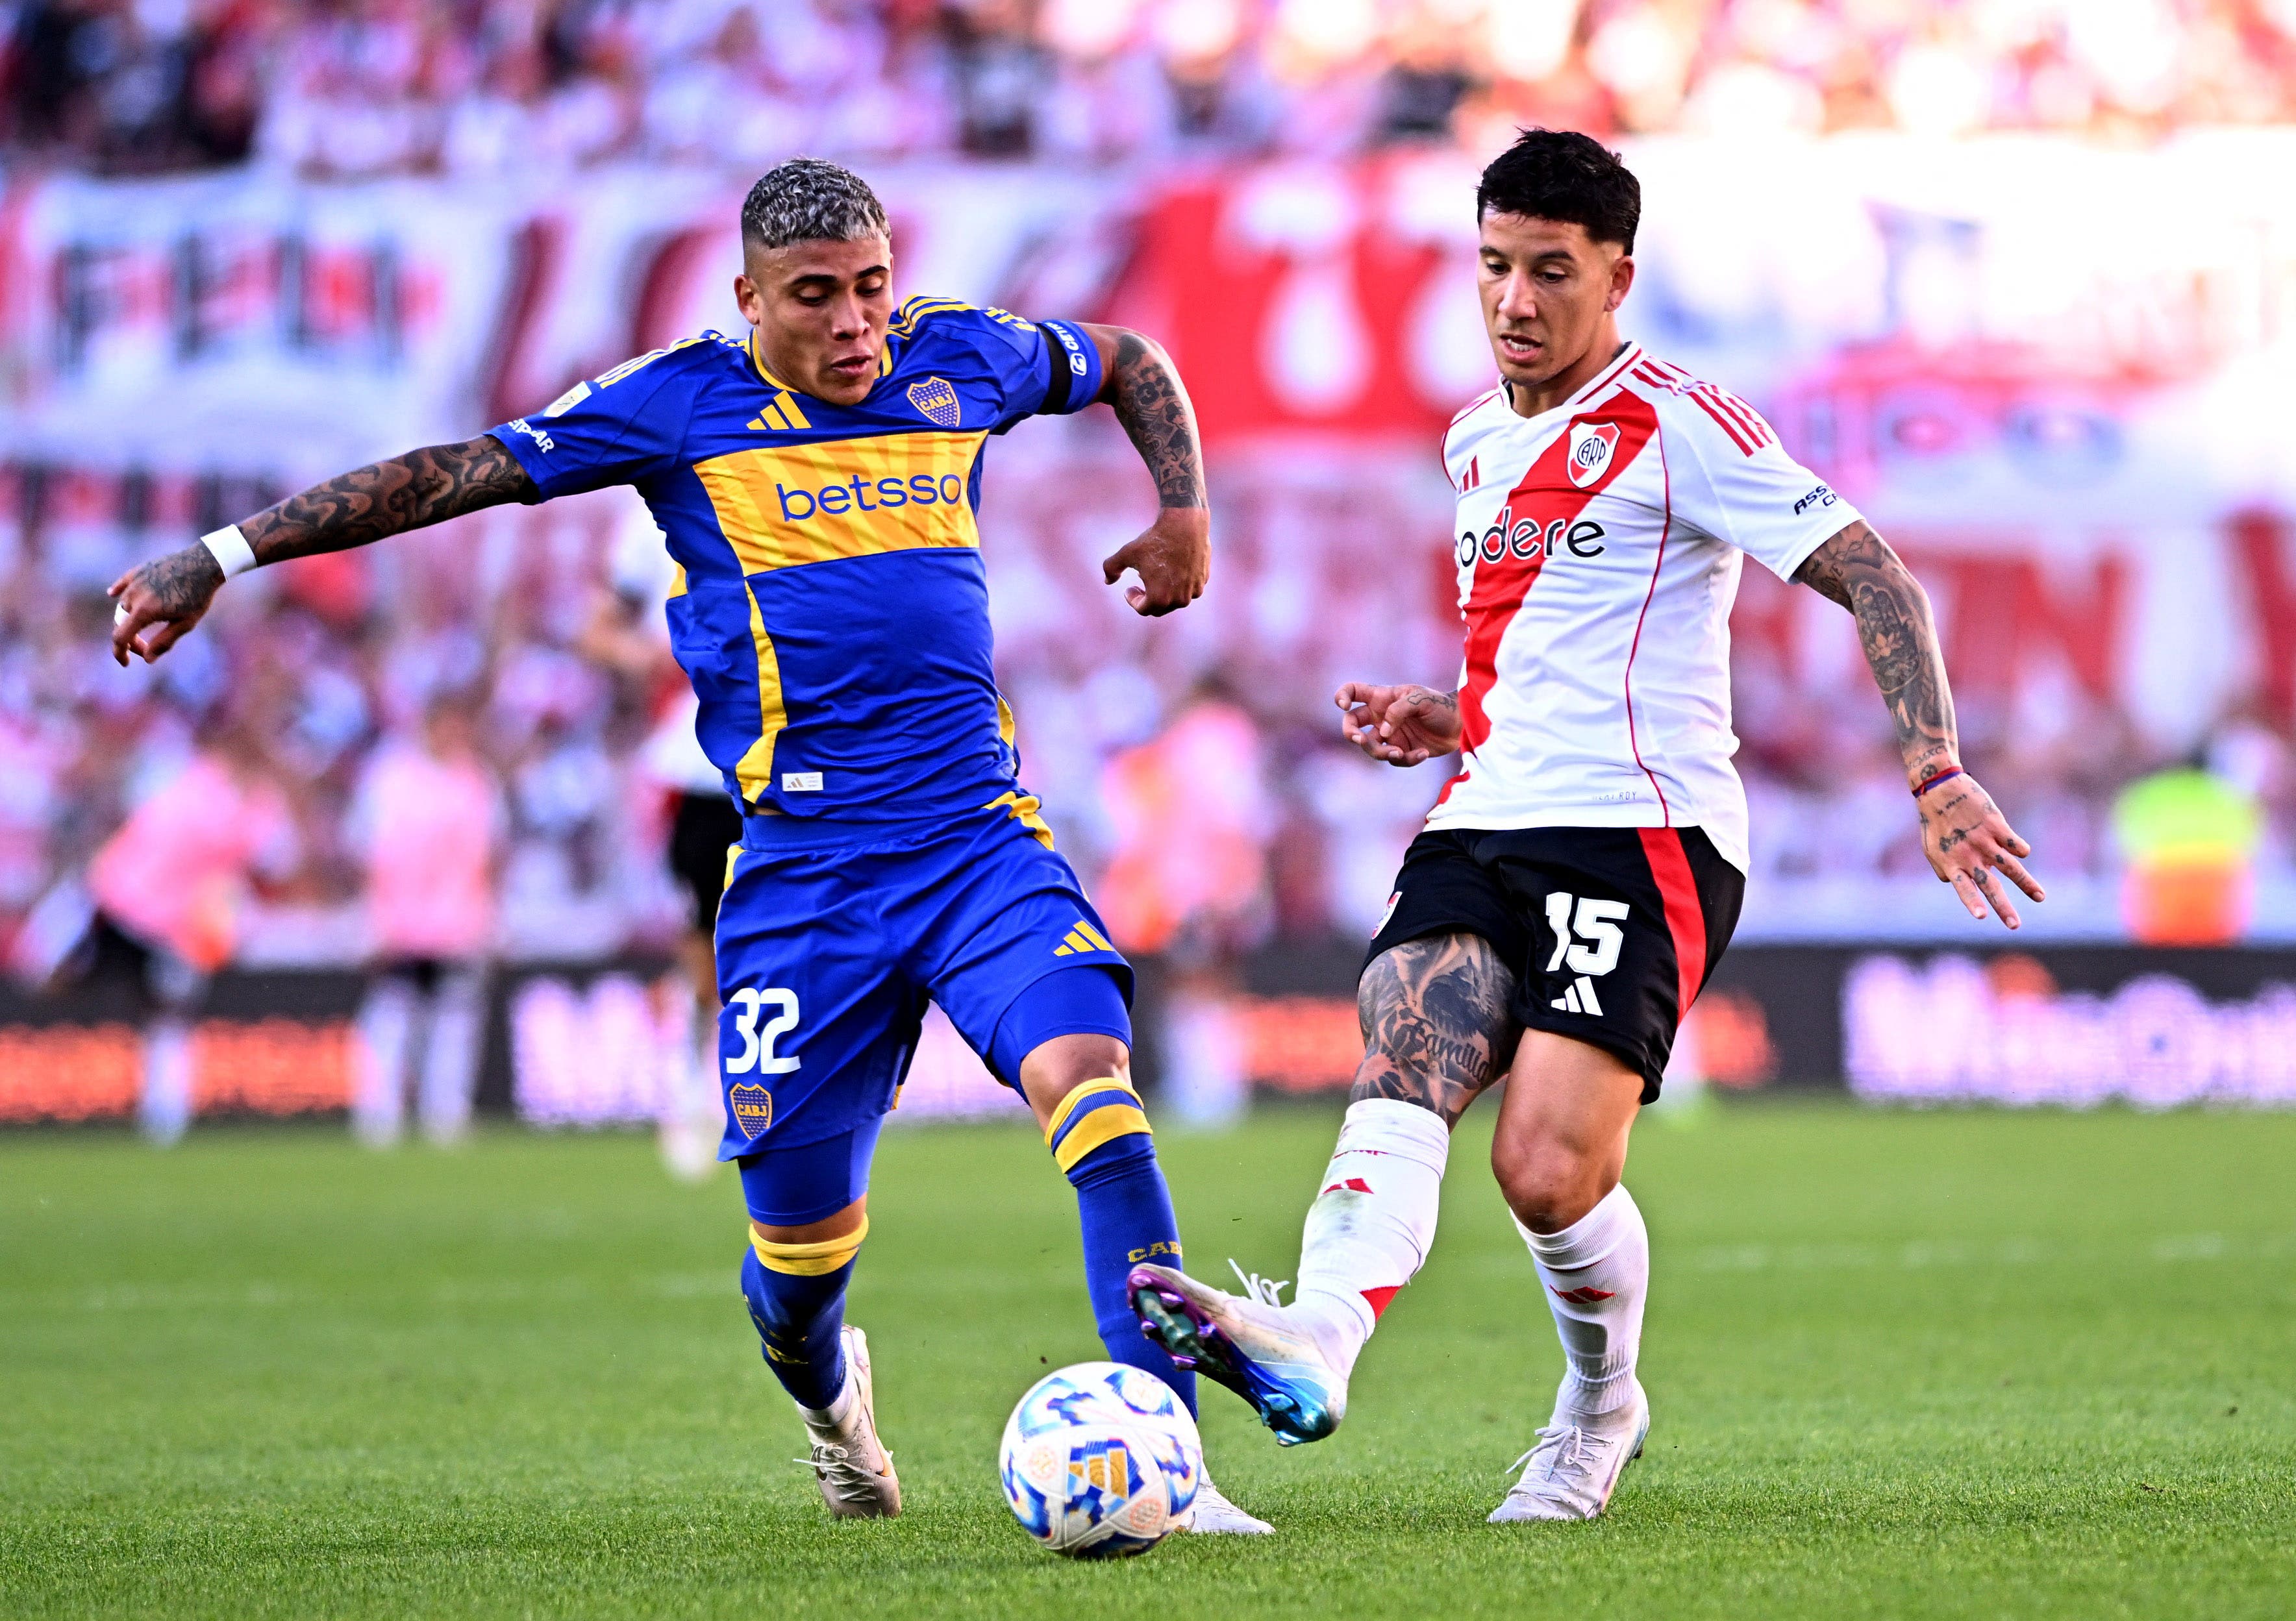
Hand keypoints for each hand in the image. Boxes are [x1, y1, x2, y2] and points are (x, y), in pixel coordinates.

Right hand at [108, 545, 225, 666]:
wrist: (203, 563)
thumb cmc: (198, 596)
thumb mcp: (185, 624)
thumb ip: (164, 642)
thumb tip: (147, 659)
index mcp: (144, 611)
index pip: (121, 637)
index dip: (120, 653)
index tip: (126, 663)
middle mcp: (134, 595)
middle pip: (120, 623)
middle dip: (130, 639)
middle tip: (146, 647)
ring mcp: (134, 581)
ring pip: (122, 605)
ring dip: (128, 619)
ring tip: (141, 627)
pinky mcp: (138, 570)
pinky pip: (122, 584)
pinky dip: (117, 592)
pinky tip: (112, 595)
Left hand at [1101, 507, 1207, 615]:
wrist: (1185, 524)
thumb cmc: (1155, 540)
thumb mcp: (1127, 553)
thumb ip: (1111, 568)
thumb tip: (1107, 581)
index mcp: (1159, 598)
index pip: (1143, 609)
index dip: (1133, 600)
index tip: (1129, 589)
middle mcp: (1179, 600)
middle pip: (1160, 608)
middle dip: (1148, 599)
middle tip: (1141, 585)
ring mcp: (1194, 591)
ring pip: (1175, 599)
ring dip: (1164, 592)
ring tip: (1156, 576)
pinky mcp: (1203, 580)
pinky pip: (1188, 589)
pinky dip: (1179, 584)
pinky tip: (1172, 569)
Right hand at [1335, 682, 1460, 766]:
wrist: (1460, 724)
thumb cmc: (1440, 705)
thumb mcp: (1420, 699)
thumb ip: (1398, 711)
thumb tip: (1382, 733)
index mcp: (1382, 697)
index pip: (1353, 692)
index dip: (1342, 696)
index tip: (1343, 705)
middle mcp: (1381, 716)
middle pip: (1352, 724)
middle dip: (1350, 733)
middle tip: (1359, 739)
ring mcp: (1389, 735)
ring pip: (1371, 747)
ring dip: (1381, 752)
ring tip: (1399, 752)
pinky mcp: (1401, 750)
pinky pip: (1395, 759)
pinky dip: (1407, 759)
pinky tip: (1422, 753)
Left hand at [1917, 769, 2044, 928]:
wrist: (1940, 789)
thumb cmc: (1935, 822)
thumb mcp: (1931, 849)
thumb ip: (1944, 870)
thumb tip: (1953, 883)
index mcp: (1951, 863)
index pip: (1964, 888)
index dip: (1973, 902)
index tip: (1982, 917)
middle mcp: (1969, 855)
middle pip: (1990, 886)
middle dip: (2004, 907)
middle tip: (2015, 926)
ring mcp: (1984, 841)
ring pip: (2011, 867)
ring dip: (2027, 884)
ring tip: (2040, 898)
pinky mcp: (1996, 825)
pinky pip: (2015, 844)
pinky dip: (2020, 849)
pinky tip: (2022, 852)